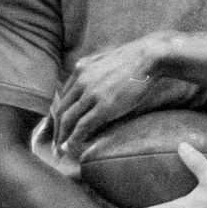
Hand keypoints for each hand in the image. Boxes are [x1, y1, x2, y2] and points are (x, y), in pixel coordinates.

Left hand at [54, 32, 172, 156]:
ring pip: (68, 119)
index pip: (63, 95)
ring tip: (61, 150)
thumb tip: (93, 78)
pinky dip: (73, 139)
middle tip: (56, 143)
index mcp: (81, 68)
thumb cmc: (136, 57)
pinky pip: (82, 126)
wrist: (150, 57)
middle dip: (56, 128)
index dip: (60, 113)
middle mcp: (81, 80)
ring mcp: (92, 93)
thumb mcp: (107, 57)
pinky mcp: (104, 106)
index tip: (62, 125)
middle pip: (61, 109)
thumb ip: (95, 67)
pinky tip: (71, 148)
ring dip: (62, 137)